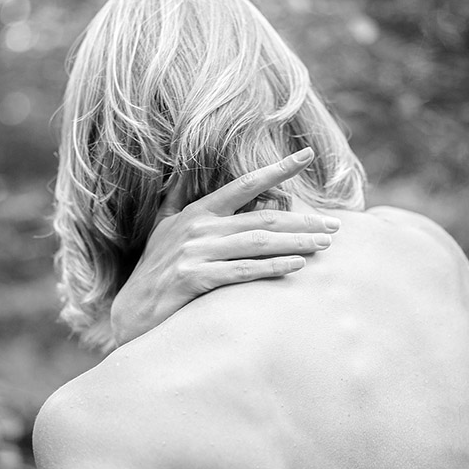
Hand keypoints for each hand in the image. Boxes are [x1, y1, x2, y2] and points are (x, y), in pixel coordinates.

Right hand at [110, 147, 340, 345]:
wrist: (131, 313)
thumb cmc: (154, 270)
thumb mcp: (164, 229)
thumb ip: (179, 198)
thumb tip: (187, 170)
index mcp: (197, 212)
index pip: (243, 184)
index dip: (276, 169)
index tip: (305, 155)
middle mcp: (198, 228)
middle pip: (262, 218)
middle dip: (303, 221)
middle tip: (336, 225)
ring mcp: (195, 253)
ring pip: (257, 243)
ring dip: (296, 243)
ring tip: (325, 244)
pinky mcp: (193, 279)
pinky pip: (242, 271)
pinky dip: (272, 267)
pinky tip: (297, 266)